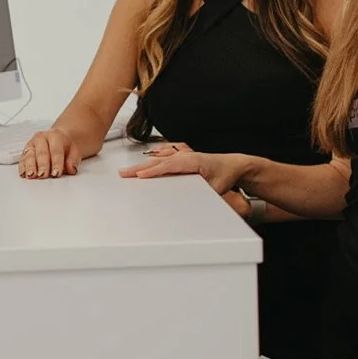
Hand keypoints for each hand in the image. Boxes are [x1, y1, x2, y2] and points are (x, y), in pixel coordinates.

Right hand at [19, 127, 78, 178]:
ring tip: (31, 176)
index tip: (56, 173)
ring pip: (29, 155)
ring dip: (30, 166)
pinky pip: (22, 159)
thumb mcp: (74, 151)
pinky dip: (22, 167)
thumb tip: (71, 169)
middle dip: (42, 165)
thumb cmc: (66, 147)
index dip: (56, 163)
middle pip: (41, 153)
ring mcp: (31, 144)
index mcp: (55, 135)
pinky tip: (23, 174)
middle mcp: (41, 138)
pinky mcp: (25, 151)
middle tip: (43, 175)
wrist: (57, 140)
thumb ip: (73, 160)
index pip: (56, 150)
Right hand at [121, 144, 244, 195]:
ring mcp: (182, 154)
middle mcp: (185, 155)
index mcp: (192, 161)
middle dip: (139, 168)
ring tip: (128, 172)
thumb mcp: (215, 188)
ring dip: (143, 165)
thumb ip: (203, 194)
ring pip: (158, 159)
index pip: (168, 166)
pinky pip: (163, 156)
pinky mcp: (182, 157)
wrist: (233, 165)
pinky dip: (152, 159)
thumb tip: (192, 204)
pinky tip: (144, 161)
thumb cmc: (225, 174)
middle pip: (158, 162)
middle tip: (124, 174)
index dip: (153, 171)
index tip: (139, 176)